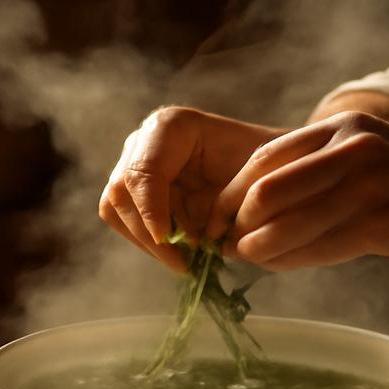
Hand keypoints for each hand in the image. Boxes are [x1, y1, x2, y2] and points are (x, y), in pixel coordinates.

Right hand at [99, 107, 287, 271]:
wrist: (272, 174)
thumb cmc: (272, 168)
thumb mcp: (261, 176)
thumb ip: (231, 194)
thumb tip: (200, 236)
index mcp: (172, 127)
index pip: (142, 169)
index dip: (149, 208)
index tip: (167, 240)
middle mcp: (145, 142)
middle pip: (121, 192)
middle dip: (148, 233)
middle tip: (184, 262)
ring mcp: (136, 166)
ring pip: (116, 210)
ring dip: (148, 243)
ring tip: (186, 262)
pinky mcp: (137, 194)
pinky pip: (126, 224)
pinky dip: (150, 246)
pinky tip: (181, 257)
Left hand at [206, 111, 388, 270]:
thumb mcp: (360, 151)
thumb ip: (310, 168)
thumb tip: (245, 202)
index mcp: (340, 126)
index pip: (263, 159)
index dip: (231, 193)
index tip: (216, 216)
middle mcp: (352, 150)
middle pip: (267, 190)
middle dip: (237, 221)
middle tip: (225, 241)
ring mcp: (369, 186)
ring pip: (287, 224)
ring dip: (258, 248)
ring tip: (247, 256)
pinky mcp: (381, 224)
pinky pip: (318, 249)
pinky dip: (288, 261)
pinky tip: (277, 264)